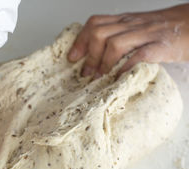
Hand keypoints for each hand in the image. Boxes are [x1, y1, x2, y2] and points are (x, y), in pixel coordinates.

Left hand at [68, 4, 188, 77]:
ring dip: (103, 63)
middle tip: (86, 73)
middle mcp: (132, 25)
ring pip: (115, 43)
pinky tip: (119, 77)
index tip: (72, 57)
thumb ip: (119, 37)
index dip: (80, 40)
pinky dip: (125, 67)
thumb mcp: (138, 29)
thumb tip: (96, 59)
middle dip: (89, 56)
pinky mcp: (161, 46)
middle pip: (99, 33)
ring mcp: (147, 34)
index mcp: (125, 20)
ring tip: (100, 77)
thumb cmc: (166, 31)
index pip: (95, 23)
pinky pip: (139, 55)